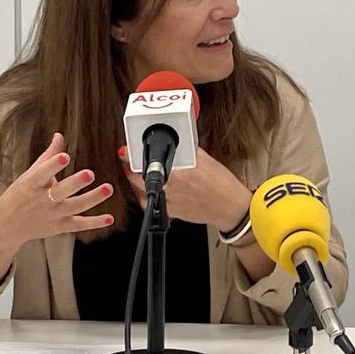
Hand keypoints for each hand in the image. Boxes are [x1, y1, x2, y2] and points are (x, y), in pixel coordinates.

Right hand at [0, 133, 113, 248]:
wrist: (7, 225)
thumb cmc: (20, 194)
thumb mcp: (30, 174)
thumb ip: (49, 156)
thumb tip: (59, 136)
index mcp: (33, 184)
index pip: (42, 173)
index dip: (53, 165)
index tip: (65, 156)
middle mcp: (43, 200)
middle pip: (60, 191)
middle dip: (75, 183)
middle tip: (89, 173)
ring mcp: (53, 214)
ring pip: (74, 207)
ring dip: (92, 199)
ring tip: (108, 188)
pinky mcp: (60, 226)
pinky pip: (79, 225)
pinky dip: (94, 223)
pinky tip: (109, 218)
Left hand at [120, 146, 251, 229]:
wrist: (229, 207)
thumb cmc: (221, 185)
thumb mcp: (205, 160)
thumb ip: (186, 150)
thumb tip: (174, 141)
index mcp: (179, 172)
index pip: (146, 161)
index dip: (131, 155)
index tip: (125, 150)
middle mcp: (171, 188)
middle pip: (136, 177)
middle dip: (129, 166)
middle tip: (128, 158)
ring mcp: (168, 202)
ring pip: (140, 190)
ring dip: (135, 180)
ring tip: (138, 172)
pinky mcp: (169, 212)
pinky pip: (149, 203)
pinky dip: (145, 194)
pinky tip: (150, 188)